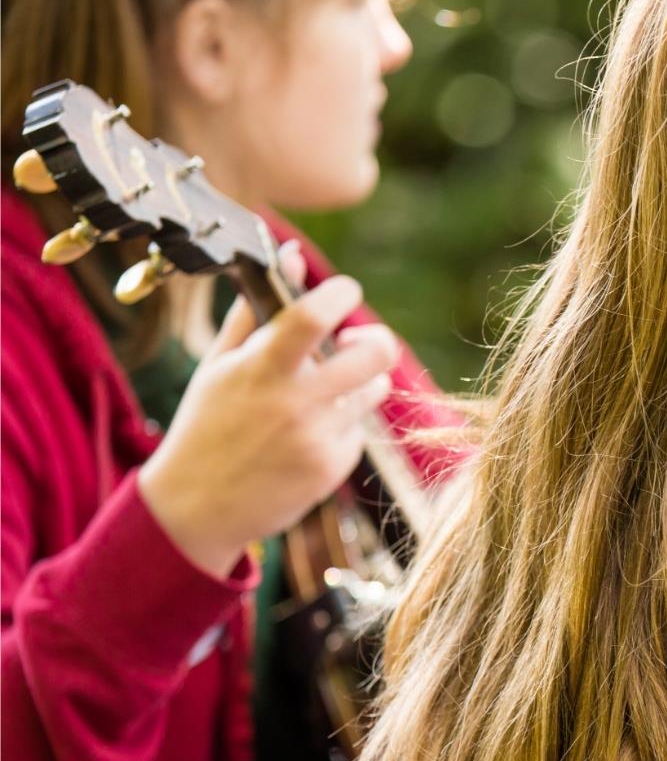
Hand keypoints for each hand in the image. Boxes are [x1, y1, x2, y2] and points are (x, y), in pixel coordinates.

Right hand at [140, 257, 398, 576]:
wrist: (195, 507)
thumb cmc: (207, 424)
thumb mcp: (219, 364)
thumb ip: (258, 308)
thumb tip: (291, 253)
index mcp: (259, 369)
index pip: (310, 317)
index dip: (339, 293)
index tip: (344, 290)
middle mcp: (292, 402)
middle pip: (373, 355)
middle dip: (377, 341)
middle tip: (359, 343)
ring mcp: (316, 437)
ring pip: (373, 390)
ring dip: (359, 384)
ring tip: (321, 396)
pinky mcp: (333, 467)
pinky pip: (359, 429)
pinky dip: (342, 426)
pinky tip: (305, 438)